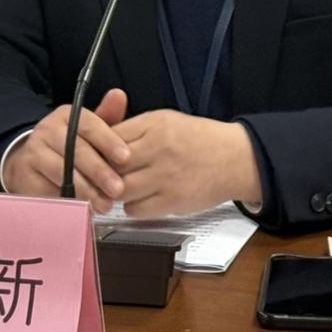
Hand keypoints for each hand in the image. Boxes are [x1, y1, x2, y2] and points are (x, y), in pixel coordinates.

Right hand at [3, 89, 129, 211]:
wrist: (30, 162)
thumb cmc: (70, 145)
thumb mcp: (90, 130)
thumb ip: (108, 116)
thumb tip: (119, 94)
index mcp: (65, 115)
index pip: (89, 125)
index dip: (108, 141)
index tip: (126, 158)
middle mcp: (46, 130)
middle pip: (76, 150)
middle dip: (100, 172)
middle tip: (118, 189)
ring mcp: (33, 154)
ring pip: (62, 172)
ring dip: (86, 190)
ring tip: (105, 203)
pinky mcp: (25, 177)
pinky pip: (49, 190)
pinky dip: (69, 200)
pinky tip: (84, 208)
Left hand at [113, 111, 261, 217]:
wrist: (235, 159)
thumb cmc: (199, 139)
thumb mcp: (166, 121)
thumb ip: (135, 130)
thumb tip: (102, 143)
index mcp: (155, 125)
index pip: (110, 137)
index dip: (99, 149)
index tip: (97, 156)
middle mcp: (159, 149)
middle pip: (111, 165)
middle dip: (104, 172)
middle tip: (104, 176)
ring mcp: (165, 177)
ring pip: (120, 190)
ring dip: (116, 192)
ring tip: (122, 188)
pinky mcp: (172, 201)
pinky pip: (135, 210)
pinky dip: (133, 207)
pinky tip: (141, 199)